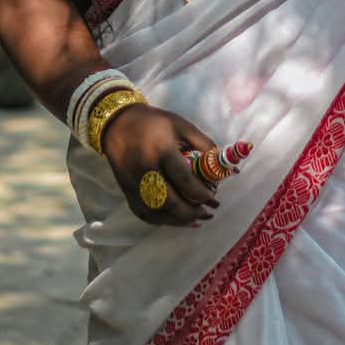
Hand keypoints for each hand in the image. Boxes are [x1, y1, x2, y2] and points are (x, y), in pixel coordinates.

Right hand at [98, 103, 224, 227]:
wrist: (118, 124)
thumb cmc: (154, 123)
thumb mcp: (182, 126)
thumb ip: (205, 145)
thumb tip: (226, 167)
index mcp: (161, 150)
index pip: (185, 181)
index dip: (202, 194)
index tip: (215, 198)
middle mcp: (146, 171)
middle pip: (172, 202)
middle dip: (194, 211)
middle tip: (209, 211)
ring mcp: (134, 185)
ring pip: (159, 213)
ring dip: (181, 220)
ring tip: (198, 218)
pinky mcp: (127, 193)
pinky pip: (147, 215)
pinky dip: (164, 221)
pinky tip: (177, 220)